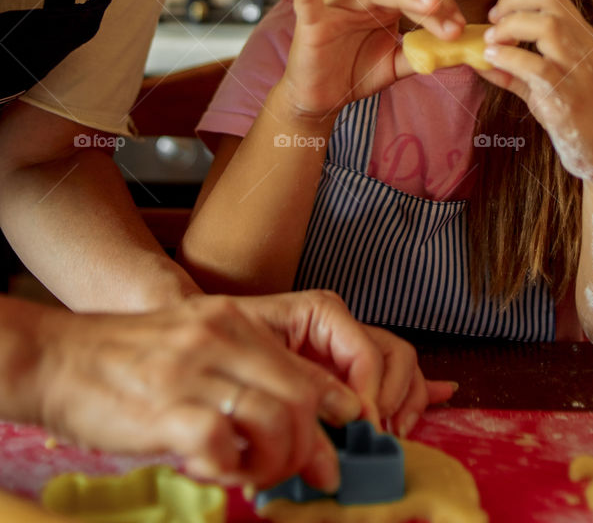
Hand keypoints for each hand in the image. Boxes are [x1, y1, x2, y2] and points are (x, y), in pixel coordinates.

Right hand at [30, 295, 363, 488]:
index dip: (333, 411)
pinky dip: (228, 467)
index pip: (308, 366)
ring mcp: (195, 373)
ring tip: (253, 473)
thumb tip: (288, 419)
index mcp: (233, 322)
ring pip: (275, 419)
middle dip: (309, 444)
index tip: (333, 443)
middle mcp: (221, 340)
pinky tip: (213, 469)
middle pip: (301, 395)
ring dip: (274, 461)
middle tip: (296, 471)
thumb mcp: (193, 341)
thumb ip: (240, 367)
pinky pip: (223, 444)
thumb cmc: (124, 357)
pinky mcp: (166, 409)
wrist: (56, 357)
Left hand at [235, 291, 455, 434]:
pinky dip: (420, 389)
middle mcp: (343, 328)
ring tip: (394, 432)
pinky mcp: (351, 371)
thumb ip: (302, 382)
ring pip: (403, 366)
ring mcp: (351, 348)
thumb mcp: (257, 353)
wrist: (201, 338)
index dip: (371, 391)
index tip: (364, 425)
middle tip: (379, 432)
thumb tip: (349, 416)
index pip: (365, 350)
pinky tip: (445, 395)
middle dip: (395, 396)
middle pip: (395, 354)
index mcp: (322, 313)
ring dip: (408, 400)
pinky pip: (398, 374)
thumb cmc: (224, 339)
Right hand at [280, 0, 465, 120]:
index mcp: (386, 4)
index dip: (444, 9)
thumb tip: (457, 52)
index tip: (461, 30)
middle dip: (434, 6)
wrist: (320, 97)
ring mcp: (339, 4)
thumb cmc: (354, 73)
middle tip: (454, 28)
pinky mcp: (313, 17)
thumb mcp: (394, 66)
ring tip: (429, 5)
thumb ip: (420, 56)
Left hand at [482, 0, 592, 182]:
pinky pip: (537, 67)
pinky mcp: (568, 96)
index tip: (496, 13)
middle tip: (490, 24)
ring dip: (510, 28)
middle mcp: (584, 46)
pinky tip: (492, 61)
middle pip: (548, 1)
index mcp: (582, 37)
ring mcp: (578, 70)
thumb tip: (477, 59)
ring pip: (547, 26)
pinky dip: (509, 59)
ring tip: (490, 44)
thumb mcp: (545, 88)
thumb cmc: (579, 118)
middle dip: (511, 4)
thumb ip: (514, 72)